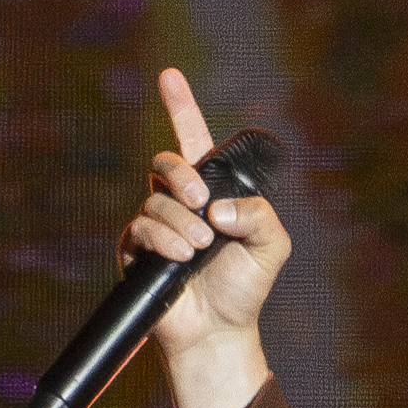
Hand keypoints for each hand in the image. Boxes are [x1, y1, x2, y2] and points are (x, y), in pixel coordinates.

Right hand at [117, 68, 290, 407]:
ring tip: (200, 247)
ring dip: (181, 222)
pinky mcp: (137, 249)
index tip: (170, 76)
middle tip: (202, 202)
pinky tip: (180, 258)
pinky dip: (163, 240)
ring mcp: (156, 224)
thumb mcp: (270, 248)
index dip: (181, 107)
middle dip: (181, 175)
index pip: (193, 141)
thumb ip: (259, 215)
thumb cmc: (244, 289)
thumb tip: (217, 208)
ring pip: (156, 199)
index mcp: (211, 192)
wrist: (219, 332)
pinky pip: (141, 228)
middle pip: (166, 161)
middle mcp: (179, 202)